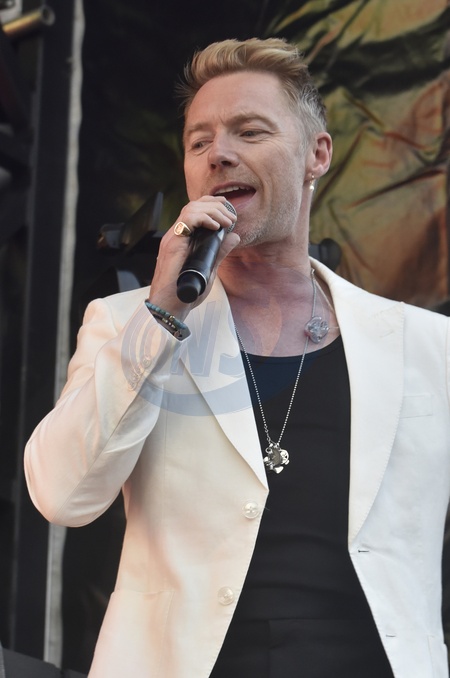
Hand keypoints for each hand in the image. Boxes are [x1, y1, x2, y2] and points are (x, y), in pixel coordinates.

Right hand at [148, 196, 238, 318]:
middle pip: (194, 205)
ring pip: (191, 209)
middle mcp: (176, 235)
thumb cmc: (186, 291)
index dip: (212, 205)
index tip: (229, 211)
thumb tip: (234, 237)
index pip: (195, 210)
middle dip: (216, 205)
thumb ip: (220, 252)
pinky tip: (216, 226)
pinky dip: (204, 218)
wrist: (170, 306)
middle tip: (231, 217)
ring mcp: (173, 238)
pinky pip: (188, 219)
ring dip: (213, 211)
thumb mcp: (209, 268)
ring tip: (227, 221)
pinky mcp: (172, 244)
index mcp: (183, 238)